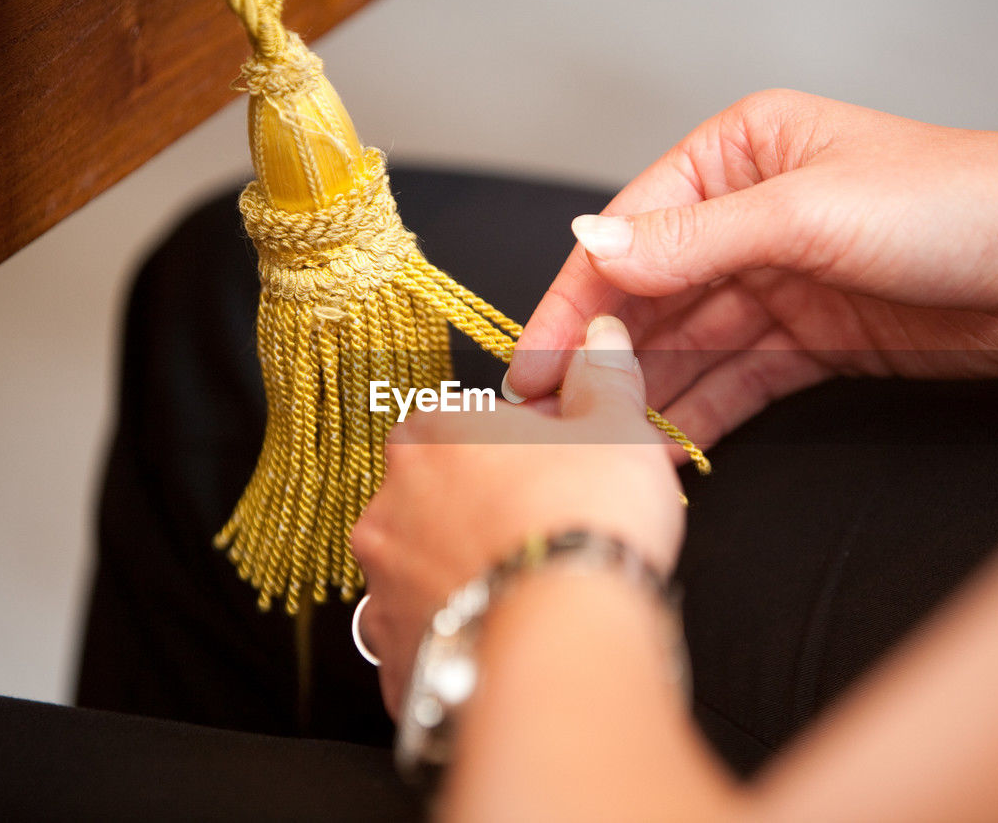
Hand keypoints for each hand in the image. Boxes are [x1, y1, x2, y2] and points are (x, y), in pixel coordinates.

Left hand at [350, 316, 683, 717]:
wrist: (567, 635)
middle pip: (434, 498)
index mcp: (430, 436)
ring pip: (422, 572)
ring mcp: (382, 586)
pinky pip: (421, 642)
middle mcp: (388, 507)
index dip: (514, 445)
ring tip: (526, 593)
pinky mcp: (395, 655)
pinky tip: (499, 641)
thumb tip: (601, 340)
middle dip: (480, 510)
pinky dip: (453, 641)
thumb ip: (602, 380)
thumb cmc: (585, 520)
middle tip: (545, 529)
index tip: (554, 465)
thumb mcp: (615, 429)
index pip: (462, 425)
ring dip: (462, 576)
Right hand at [506, 91, 997, 452]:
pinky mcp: (812, 343)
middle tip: (551, 420)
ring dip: (642, 396)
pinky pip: (736, 383)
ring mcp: (781, 284)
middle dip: (603, 358)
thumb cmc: (960, 204)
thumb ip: (694, 239)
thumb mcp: (809, 212)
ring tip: (593, 448)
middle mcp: (751, 217)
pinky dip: (698, 416)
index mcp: (740, 155)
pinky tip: (660, 451)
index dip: (577, 300)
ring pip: (689, 347)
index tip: (536, 360)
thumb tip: (595, 245)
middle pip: (652, 297)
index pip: (632, 231)